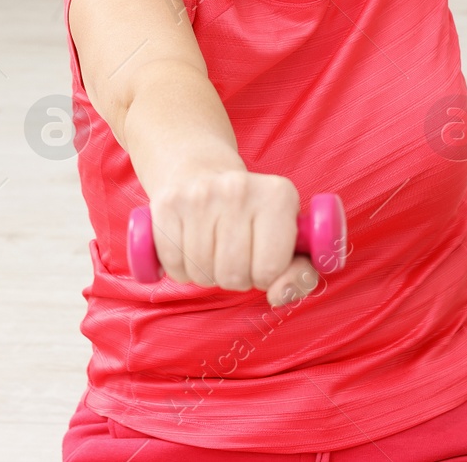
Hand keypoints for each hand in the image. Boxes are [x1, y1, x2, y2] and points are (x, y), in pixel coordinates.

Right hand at [149, 169, 321, 307]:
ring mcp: (200, 195)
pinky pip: (174, 265)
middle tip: (235, 255)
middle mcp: (239, 189)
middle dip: (235, 277)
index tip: (261, 258)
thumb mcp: (287, 239)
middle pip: (234, 276)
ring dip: (207, 273)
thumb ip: (299, 275)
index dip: (266, 276)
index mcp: (278, 195)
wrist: (200, 172)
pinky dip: (180, 268)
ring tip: (213, 248)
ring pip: (202, 274)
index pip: (271, 270)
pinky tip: (190, 246)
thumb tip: (280, 295)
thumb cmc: (252, 216)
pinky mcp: (167, 204)